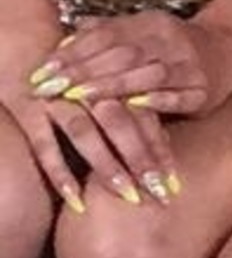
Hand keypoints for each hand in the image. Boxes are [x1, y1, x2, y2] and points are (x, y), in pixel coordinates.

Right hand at [3, 79, 175, 211]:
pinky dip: (60, 174)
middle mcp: (88, 88)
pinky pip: (44, 146)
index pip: (142, 114)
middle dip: (141, 158)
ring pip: (86, 133)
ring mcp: (59, 99)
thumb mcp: (112, 86)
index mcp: (113, 77)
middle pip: (120, 123)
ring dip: (109, 166)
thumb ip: (136, 110)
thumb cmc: (84, 79)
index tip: (174, 180)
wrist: (32, 56)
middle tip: (160, 192)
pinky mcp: (31, 113)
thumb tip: (165, 143)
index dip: (159, 147)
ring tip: (130, 194)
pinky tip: (77, 200)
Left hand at [28, 11, 231, 115]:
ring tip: (82, 97)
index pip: (107, 35)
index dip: (75, 52)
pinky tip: (134, 105)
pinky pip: (177, 95)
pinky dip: (155, 100)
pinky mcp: (201, 90)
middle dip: (85, 71)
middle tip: (54, 87)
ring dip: (113, 85)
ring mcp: (187, 64)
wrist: (229, 52)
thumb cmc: (174, 47)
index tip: (45, 70)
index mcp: (151, 23)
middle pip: (123, 53)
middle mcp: (170, 39)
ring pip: (148, 72)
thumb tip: (67, 37)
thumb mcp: (143, 32)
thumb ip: (107, 34)